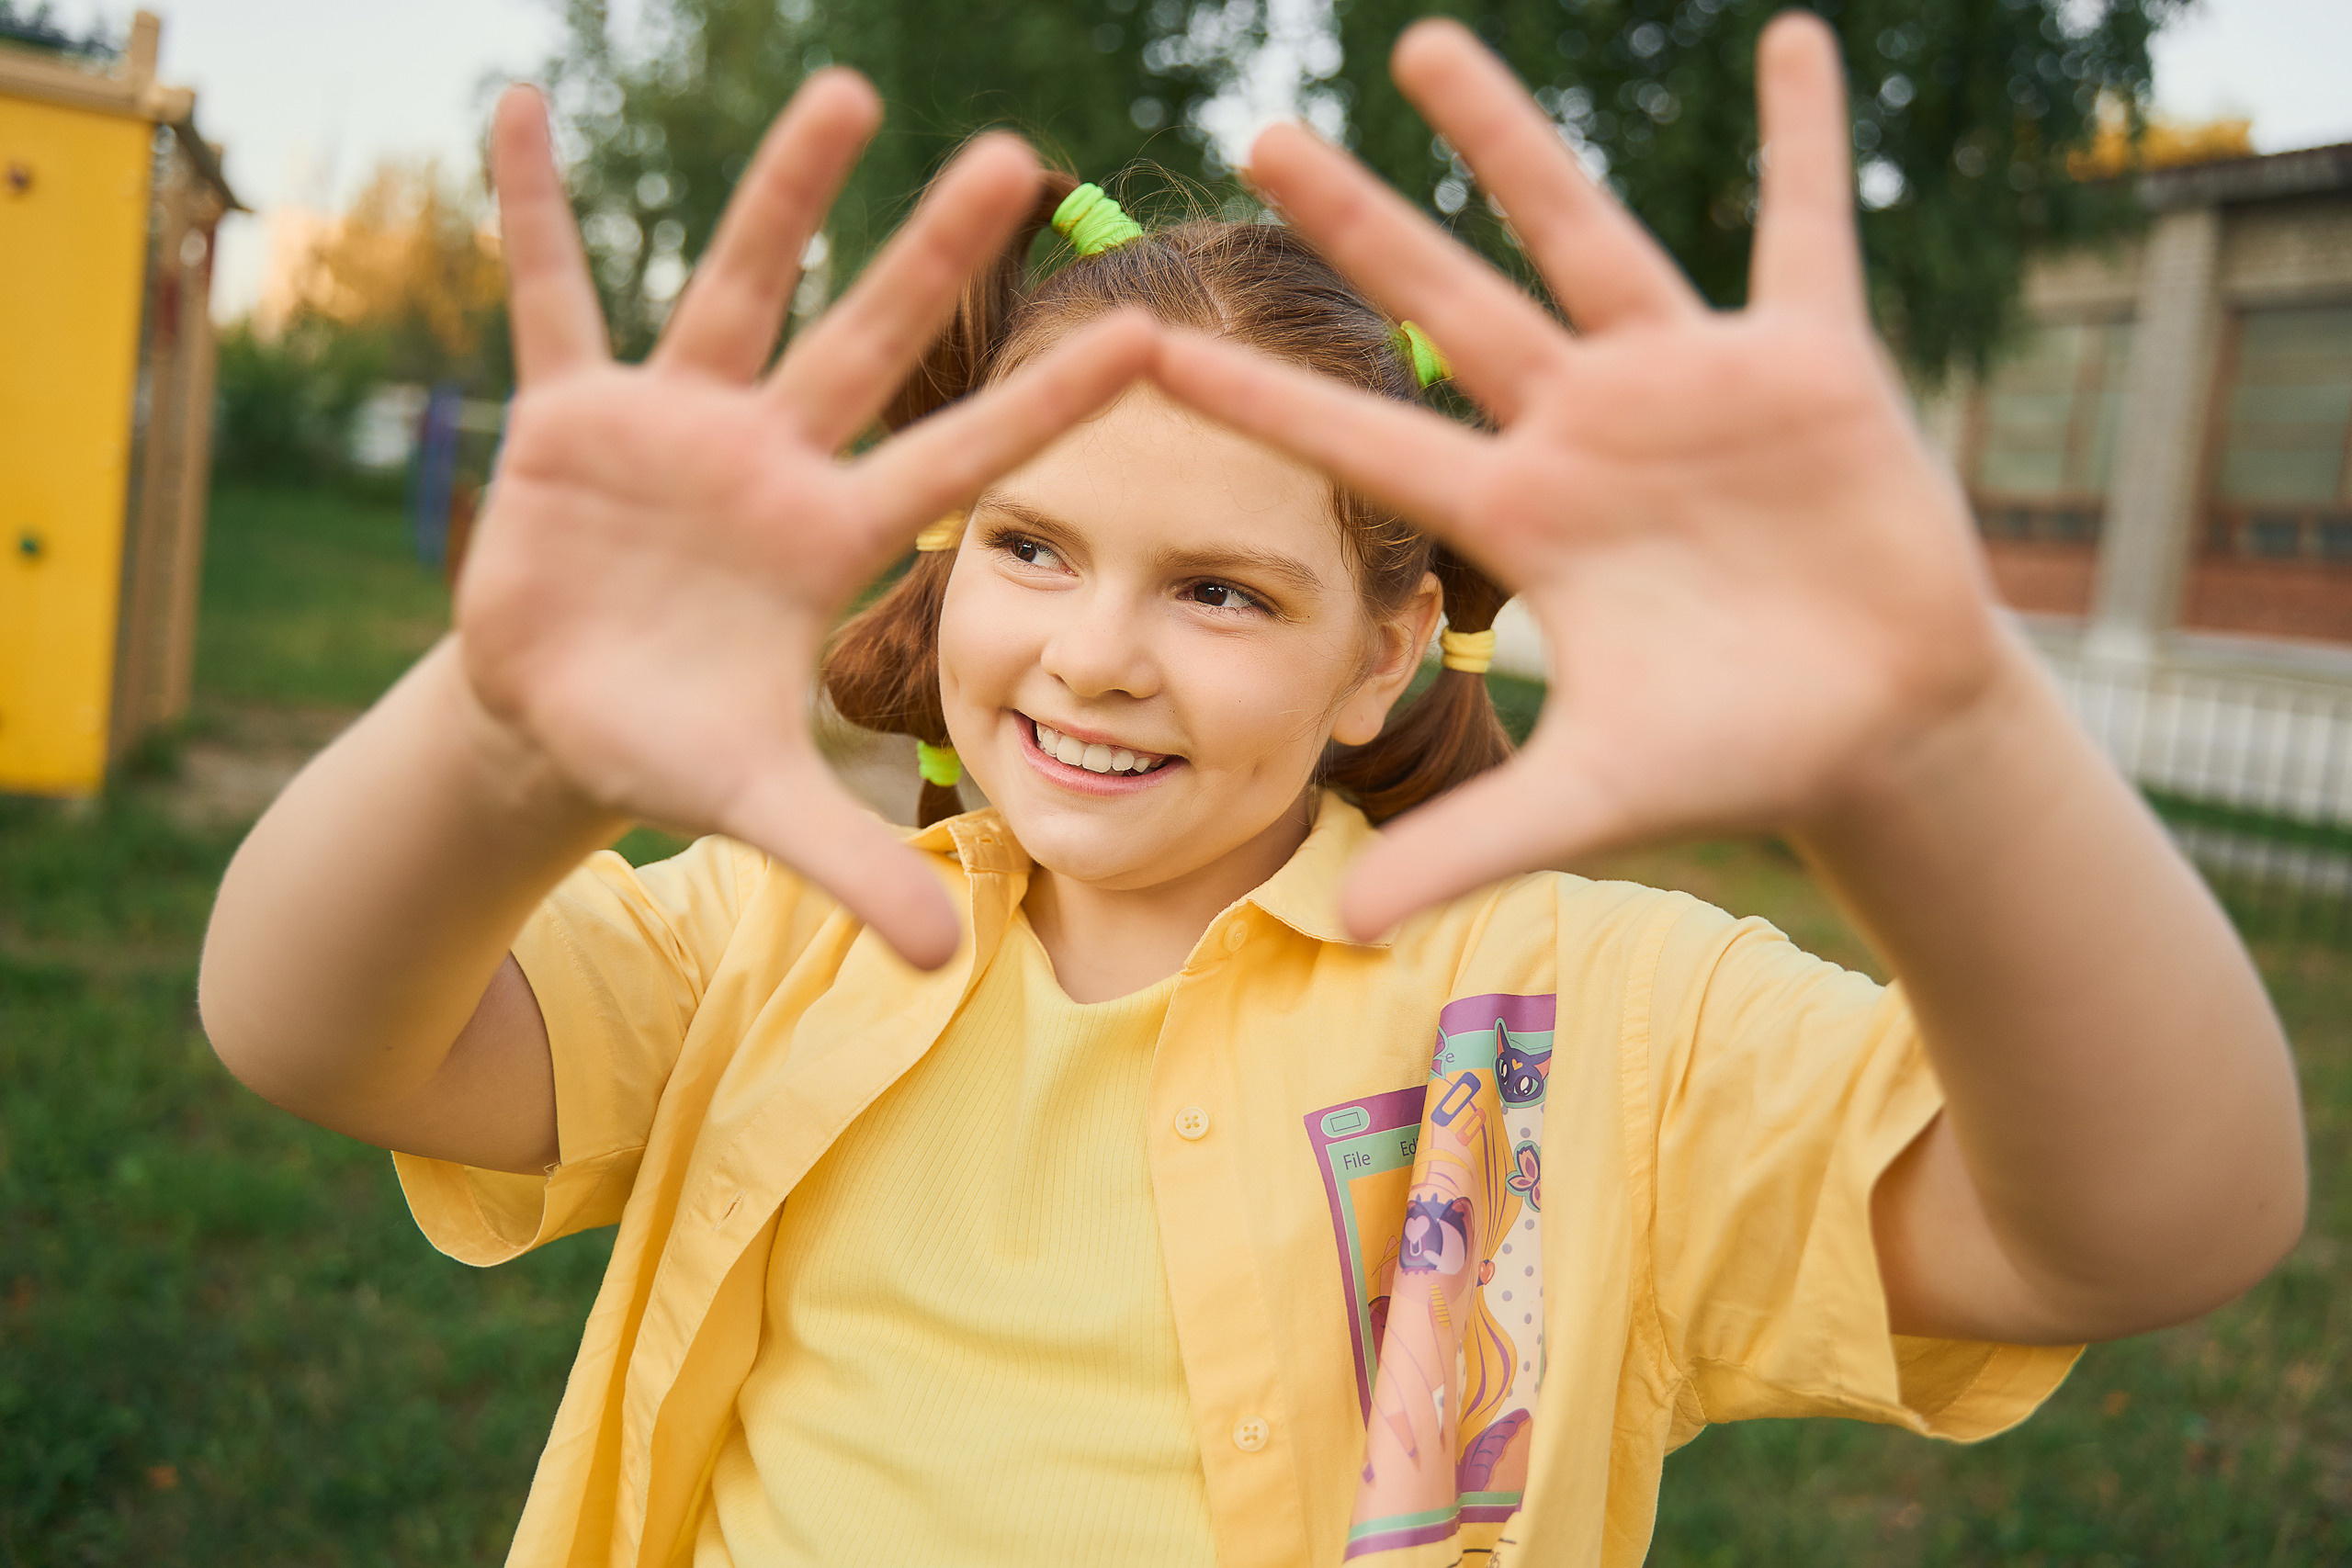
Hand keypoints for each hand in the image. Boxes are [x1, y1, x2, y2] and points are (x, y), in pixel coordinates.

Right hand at [459, 76, 1153, 966]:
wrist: (563, 718)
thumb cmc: (675, 747)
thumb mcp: (759, 804)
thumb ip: (851, 865)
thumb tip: (946, 964)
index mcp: (832, 540)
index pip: (959, 462)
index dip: (1045, 410)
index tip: (1147, 339)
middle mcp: (771, 462)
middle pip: (866, 342)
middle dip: (932, 256)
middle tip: (1016, 157)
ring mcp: (675, 428)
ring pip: (733, 288)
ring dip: (781, 193)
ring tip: (847, 85)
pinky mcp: (570, 418)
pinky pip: (553, 298)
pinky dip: (534, 213)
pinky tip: (526, 108)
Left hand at [1149, 16, 2004, 936]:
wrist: (1877, 726)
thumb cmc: (1734, 752)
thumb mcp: (1592, 799)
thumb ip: (1469, 844)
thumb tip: (1344, 929)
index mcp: (1520, 518)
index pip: (1363, 445)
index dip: (1258, 398)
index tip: (1151, 342)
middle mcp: (1583, 432)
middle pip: (1447, 306)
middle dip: (1358, 223)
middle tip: (1261, 134)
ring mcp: (1687, 385)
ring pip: (1582, 237)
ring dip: (1509, 142)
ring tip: (1421, 47)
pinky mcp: (1806, 363)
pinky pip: (1803, 230)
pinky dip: (1805, 144)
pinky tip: (1799, 44)